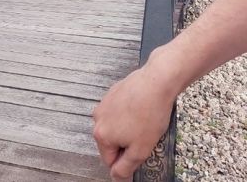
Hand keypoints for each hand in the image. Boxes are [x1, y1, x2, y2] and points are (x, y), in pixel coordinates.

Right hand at [93, 58, 175, 180]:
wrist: (156, 82)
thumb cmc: (149, 113)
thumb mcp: (140, 150)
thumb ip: (125, 167)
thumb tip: (116, 176)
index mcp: (101, 134)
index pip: (110, 160)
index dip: (127, 159)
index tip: (140, 151)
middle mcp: (98, 118)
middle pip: (112, 141)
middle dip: (127, 142)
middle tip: (144, 135)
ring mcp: (105, 102)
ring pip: (116, 125)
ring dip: (129, 127)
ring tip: (145, 120)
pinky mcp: (114, 92)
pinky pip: (120, 110)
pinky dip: (130, 112)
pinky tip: (143, 109)